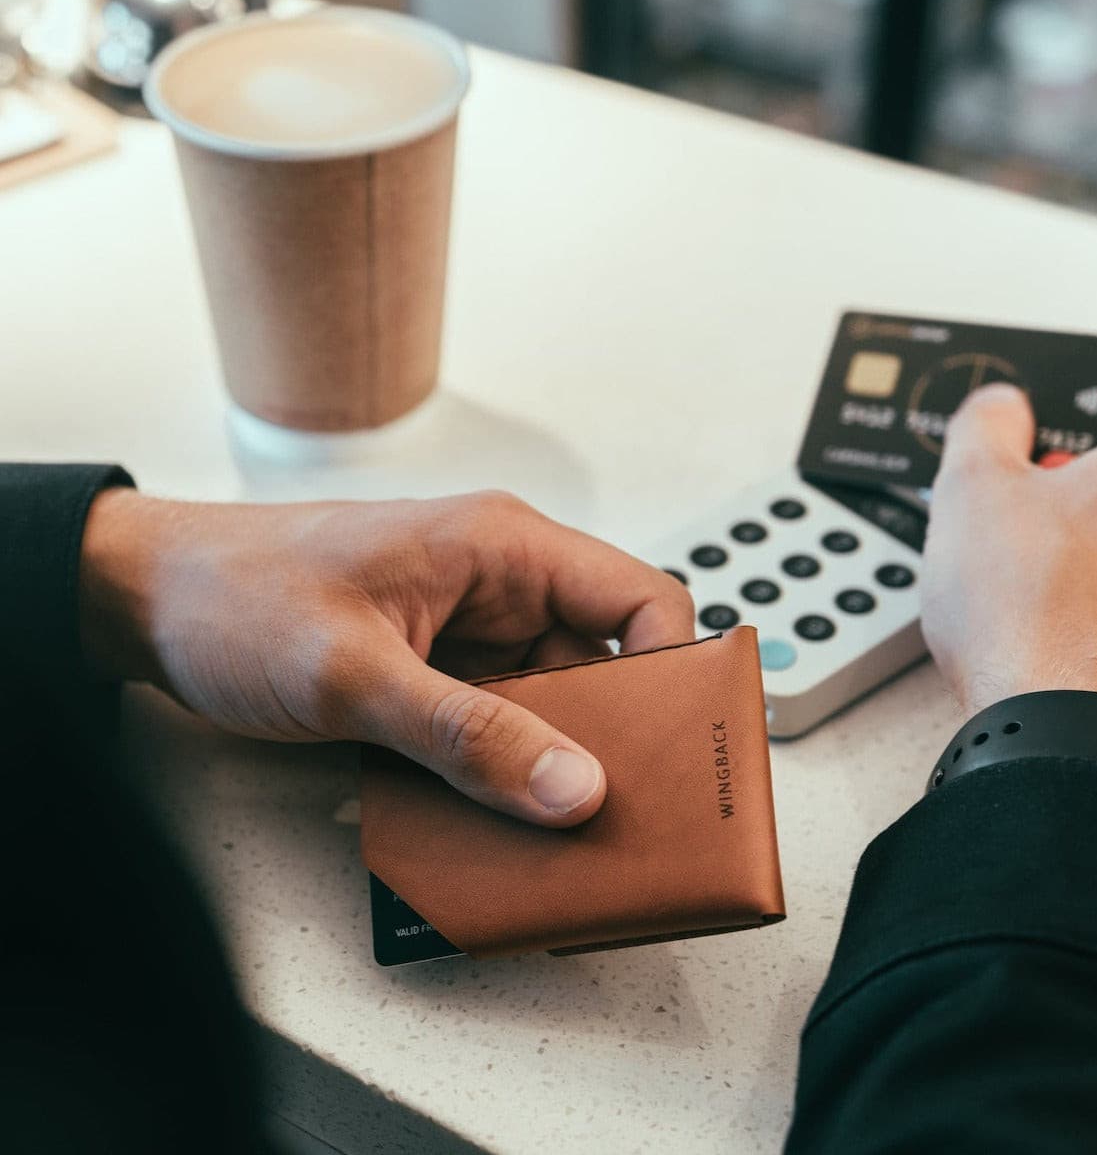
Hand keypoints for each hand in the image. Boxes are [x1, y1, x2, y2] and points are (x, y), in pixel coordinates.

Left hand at [79, 490, 693, 825]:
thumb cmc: (237, 597)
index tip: (675, 748)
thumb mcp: (356, 675)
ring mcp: (469, 629)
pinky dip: (503, 770)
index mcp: (503, 546)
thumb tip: (575, 787)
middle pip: (603, 663)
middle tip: (620, 812)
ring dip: (553, 763)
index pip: (638, 598)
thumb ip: (470, 736)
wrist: (140, 600)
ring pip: (552, 703)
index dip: (672, 670)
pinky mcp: (437, 669)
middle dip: (615, 737)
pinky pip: (499, 724)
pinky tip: (496, 816)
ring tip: (555, 832)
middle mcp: (500, 583)